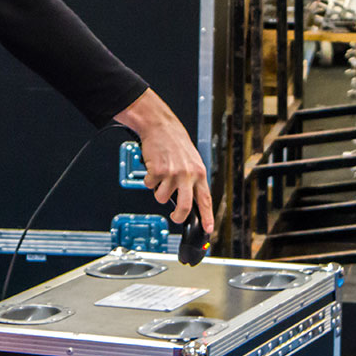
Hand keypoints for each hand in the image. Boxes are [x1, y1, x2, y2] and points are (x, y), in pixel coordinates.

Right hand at [115, 89, 213, 235]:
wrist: (161, 126)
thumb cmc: (175, 143)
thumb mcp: (192, 161)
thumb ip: (193, 180)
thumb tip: (191, 201)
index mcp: (199, 173)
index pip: (205, 200)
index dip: (207, 217)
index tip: (208, 229)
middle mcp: (187, 174)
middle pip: (185, 206)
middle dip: (178, 216)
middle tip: (174, 216)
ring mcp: (172, 173)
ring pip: (162, 197)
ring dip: (158, 191)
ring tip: (160, 177)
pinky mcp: (157, 171)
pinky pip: (149, 186)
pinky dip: (148, 180)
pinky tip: (152, 168)